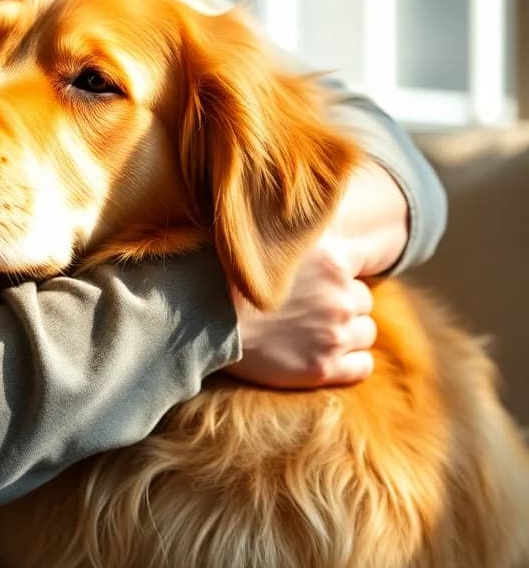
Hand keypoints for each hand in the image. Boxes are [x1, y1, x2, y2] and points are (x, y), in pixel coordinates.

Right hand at [224, 162, 406, 388]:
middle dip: (341, 303)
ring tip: (312, 330)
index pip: (360, 267)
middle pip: (362, 301)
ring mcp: (334, 335)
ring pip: (365, 333)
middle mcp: (341, 297)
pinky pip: (362, 367)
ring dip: (346, 332)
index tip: (317, 280)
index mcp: (334, 259)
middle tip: (307, 306)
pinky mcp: (323, 368)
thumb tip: (325, 199)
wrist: (201, 318)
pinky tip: (322, 354)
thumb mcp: (269, 239)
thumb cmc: (229, 273)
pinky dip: (349, 362)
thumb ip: (300, 229)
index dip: (339, 274)